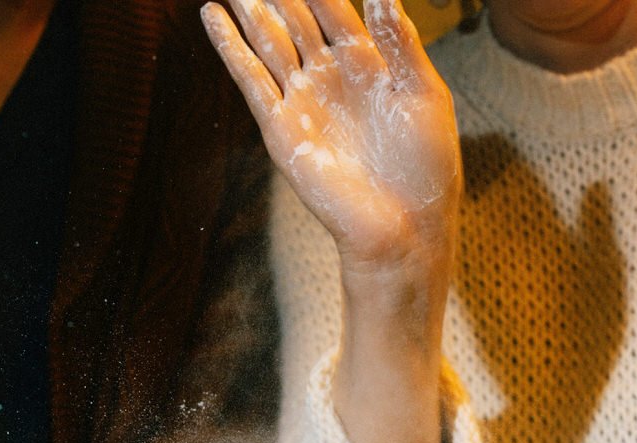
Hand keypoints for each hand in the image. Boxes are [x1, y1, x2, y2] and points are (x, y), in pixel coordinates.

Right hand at [201, 0, 460, 270]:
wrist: (403, 226)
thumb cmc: (424, 168)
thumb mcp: (424, 93)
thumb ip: (401, 42)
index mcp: (367, 64)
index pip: (332, 6)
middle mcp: (330, 77)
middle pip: (294, 17)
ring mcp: (302, 101)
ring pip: (268, 39)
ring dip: (247, 7)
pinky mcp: (281, 128)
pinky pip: (250, 79)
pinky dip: (230, 47)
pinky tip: (212, 16)